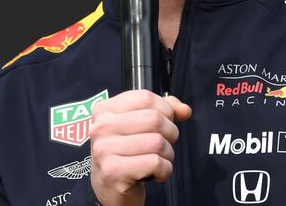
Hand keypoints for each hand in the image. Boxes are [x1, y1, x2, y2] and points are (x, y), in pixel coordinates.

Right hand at [89, 90, 191, 205]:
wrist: (109, 188)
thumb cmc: (124, 154)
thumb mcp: (138, 126)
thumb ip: (162, 111)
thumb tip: (184, 109)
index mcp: (105, 110)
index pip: (145, 98)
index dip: (166, 109)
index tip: (167, 120)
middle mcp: (101, 127)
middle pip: (154, 119)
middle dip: (170, 133)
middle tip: (165, 144)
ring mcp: (104, 149)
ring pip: (157, 142)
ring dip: (167, 154)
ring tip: (159, 159)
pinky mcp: (113, 171)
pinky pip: (155, 163)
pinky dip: (164, 169)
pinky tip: (156, 172)